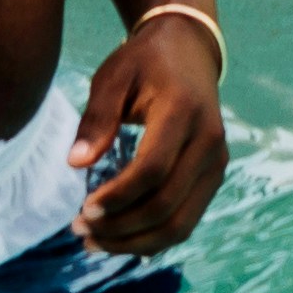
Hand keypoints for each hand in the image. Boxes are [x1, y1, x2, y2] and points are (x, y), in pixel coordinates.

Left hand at [75, 11, 227, 253]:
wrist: (190, 50)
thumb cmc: (145, 62)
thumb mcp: (113, 77)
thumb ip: (97, 118)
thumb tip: (76, 164)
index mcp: (183, 111)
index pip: (153, 170)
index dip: (117, 197)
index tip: (82, 209)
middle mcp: (209, 142)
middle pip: (167, 205)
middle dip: (120, 227)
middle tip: (80, 229)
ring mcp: (216, 162)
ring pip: (181, 224)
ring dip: (136, 242)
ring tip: (95, 242)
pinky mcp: (213, 175)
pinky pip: (186, 220)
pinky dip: (153, 237)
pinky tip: (121, 238)